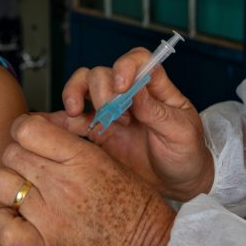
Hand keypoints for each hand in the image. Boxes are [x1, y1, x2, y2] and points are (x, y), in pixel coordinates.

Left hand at [0, 114, 174, 245]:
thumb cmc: (133, 202)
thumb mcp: (107, 158)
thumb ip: (70, 142)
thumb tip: (37, 127)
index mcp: (80, 157)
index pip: (27, 129)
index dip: (23, 129)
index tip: (29, 137)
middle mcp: (61, 183)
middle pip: (11, 153)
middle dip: (18, 157)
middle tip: (32, 167)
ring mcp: (50, 214)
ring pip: (0, 183)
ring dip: (8, 185)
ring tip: (24, 191)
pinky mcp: (46, 243)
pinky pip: (3, 228)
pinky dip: (3, 222)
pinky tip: (17, 218)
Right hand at [60, 50, 212, 201]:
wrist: (178, 186)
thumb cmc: (186, 154)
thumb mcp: (181, 132)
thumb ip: (157, 111)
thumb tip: (136, 90)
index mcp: (155, 88)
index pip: (137, 60)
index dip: (125, 66)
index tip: (122, 85)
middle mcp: (129, 95)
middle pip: (103, 73)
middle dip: (101, 90)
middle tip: (110, 113)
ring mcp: (111, 112)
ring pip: (83, 88)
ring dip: (75, 95)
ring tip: (75, 113)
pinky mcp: (97, 132)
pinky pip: (74, 119)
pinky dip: (62, 120)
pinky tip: (58, 126)